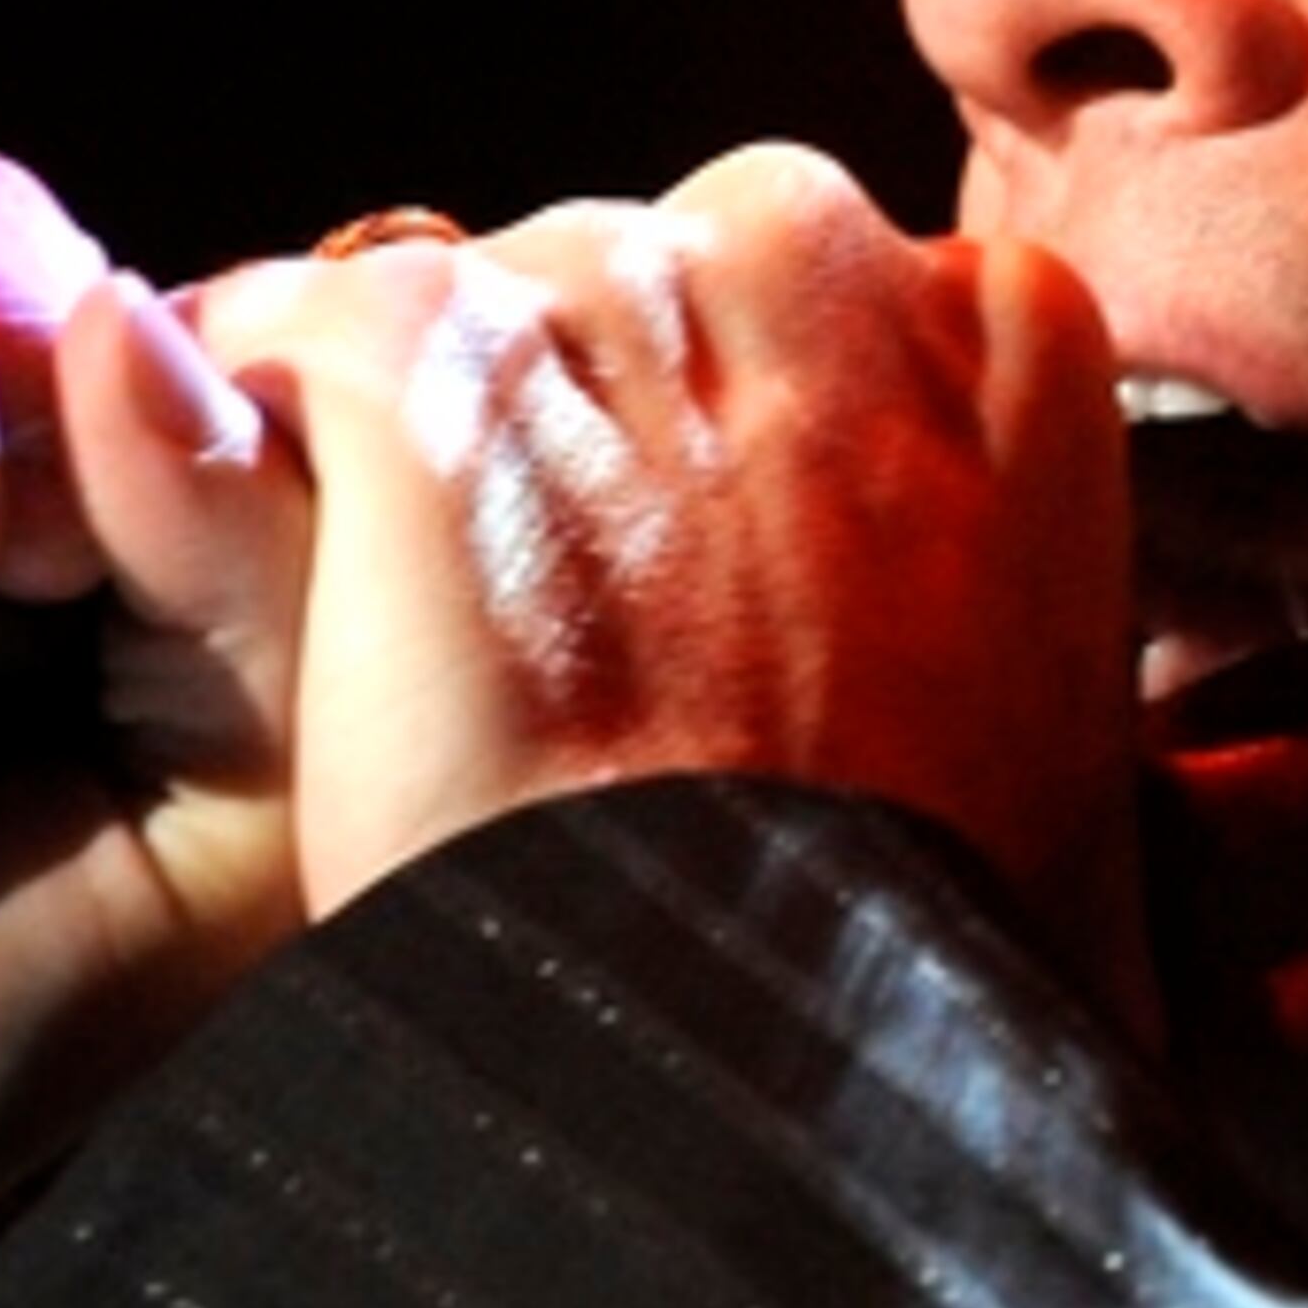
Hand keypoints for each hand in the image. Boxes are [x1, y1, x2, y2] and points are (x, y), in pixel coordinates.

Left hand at [192, 142, 1151, 1032]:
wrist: (762, 1048)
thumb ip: (985, 582)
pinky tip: (286, 579)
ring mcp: (625, 291)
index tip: (688, 580)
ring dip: (419, 449)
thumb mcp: (1056, 733)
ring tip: (425, 651)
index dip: (724, 439)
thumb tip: (1001, 657)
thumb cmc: (911, 943)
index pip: (809, 296)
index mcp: (1011, 328)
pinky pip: (290, 330)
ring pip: (459, 300)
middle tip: (549, 634)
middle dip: (575, 420)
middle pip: (633, 271)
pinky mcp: (438, 357)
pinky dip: (252, 434)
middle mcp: (823, 258)